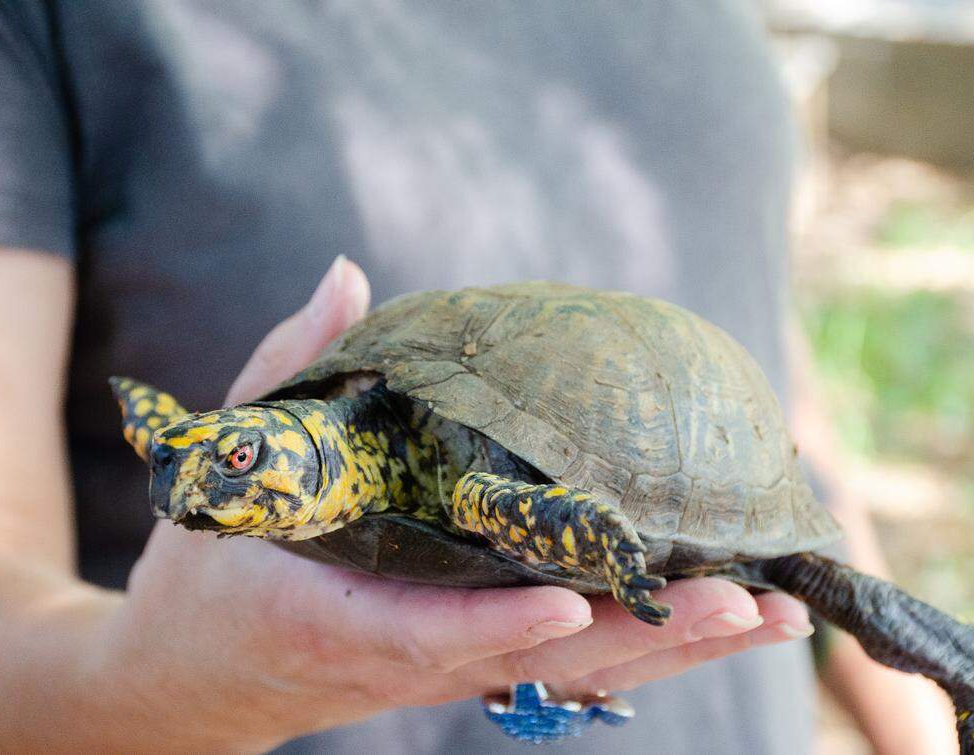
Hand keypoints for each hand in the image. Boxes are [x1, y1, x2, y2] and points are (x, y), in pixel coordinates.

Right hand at [97, 257, 813, 750]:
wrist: (200, 673)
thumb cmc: (214, 563)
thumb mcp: (234, 463)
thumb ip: (297, 369)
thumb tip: (350, 274)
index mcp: (332, 612)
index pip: (423, 628)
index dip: (499, 617)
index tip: (573, 593)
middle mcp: (408, 656)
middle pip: (538, 658)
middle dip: (645, 634)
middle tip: (743, 599)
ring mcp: (452, 668)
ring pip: (575, 672)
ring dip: (676, 648)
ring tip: (774, 612)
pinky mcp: (475, 663)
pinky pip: (571, 664)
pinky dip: (651, 646)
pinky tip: (727, 618)